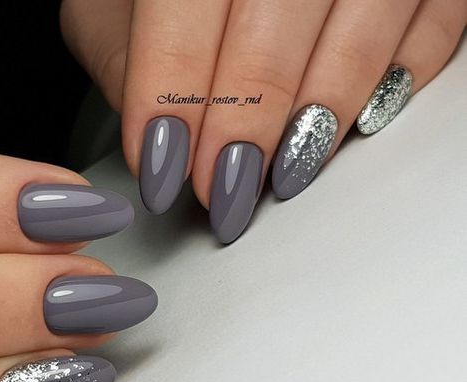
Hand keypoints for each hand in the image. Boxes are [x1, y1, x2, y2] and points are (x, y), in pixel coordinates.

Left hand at [61, 0, 465, 241]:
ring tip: (283, 176)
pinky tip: (352, 124)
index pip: (184, 12)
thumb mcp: (119, 7)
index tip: (161, 172)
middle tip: (221, 192)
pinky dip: (396, 83)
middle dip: (244, 127)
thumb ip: (130, 65)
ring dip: (316, 120)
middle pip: (273, 33)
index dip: (171, 99)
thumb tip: (163, 147)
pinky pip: (432, 32)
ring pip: (360, 36)